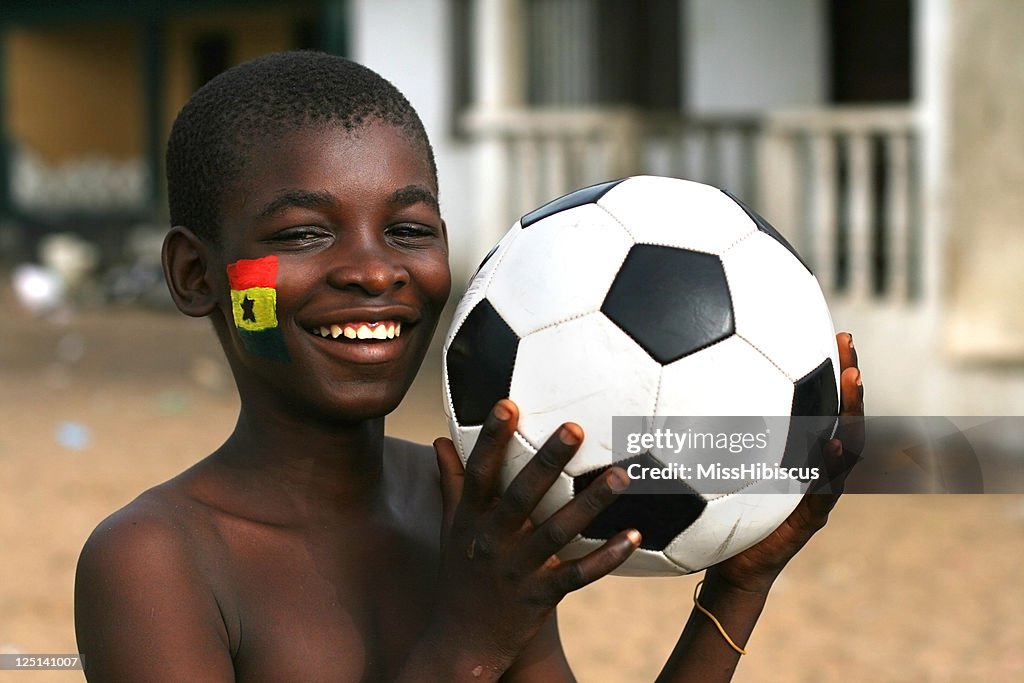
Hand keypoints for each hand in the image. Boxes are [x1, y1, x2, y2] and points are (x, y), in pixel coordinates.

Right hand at [426, 400, 639, 677]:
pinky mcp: (540, 596)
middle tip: (575, 427)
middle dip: (548, 461)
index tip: (508, 404)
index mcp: (470, 521)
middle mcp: (492, 541)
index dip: (492, 439)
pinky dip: (606, 557)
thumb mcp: (450, 529)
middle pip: (521, 496)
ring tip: (621, 477)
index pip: (479, 473)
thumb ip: (451, 484)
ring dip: (591, 504)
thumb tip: (440, 440)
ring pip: (557, 532)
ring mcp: (517, 570)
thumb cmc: (460, 576)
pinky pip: (578, 575)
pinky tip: (633, 535)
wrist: (462, 643)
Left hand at [706, 332, 864, 594]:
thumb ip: (703, 434)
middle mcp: (813, 465)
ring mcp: (818, 489)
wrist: (731, 566)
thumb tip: (661, 392)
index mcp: (795, 451)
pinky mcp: (811, 515)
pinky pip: (827, 486)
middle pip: (841, 414)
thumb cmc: (716, 516)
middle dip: (847, 377)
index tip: (827, 332)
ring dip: (853, 409)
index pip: (819, 403)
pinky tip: (835, 440)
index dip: (826, 368)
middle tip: (845, 341)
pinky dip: (833, 463)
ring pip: (847, 444)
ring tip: (853, 377)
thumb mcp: (712, 469)